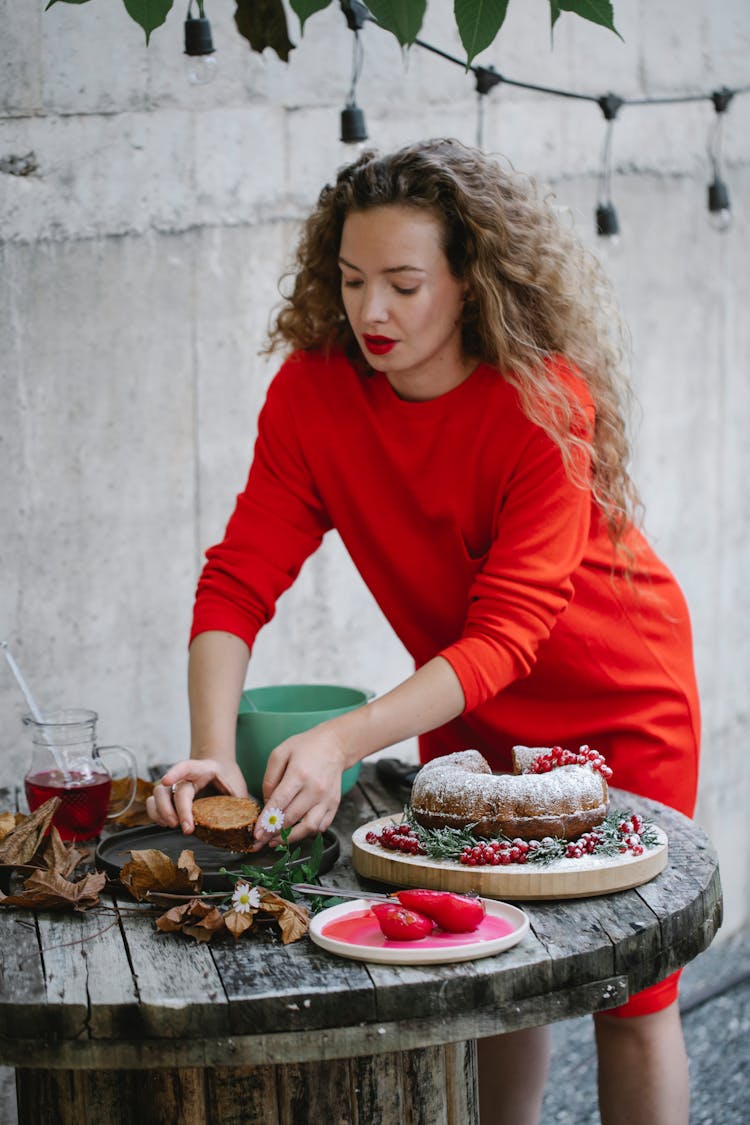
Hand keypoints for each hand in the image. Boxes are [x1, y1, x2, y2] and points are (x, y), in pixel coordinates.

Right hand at [146, 758, 248, 833]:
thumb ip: (241, 802)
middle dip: (173, 808)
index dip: (175, 772)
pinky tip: (166, 824)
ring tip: (172, 826)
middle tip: (182, 826)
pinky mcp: (169, 797)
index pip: (186, 766)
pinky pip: (154, 805)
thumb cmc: (228, 778)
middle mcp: (185, 776)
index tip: (167, 780)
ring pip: (157, 794)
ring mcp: (174, 786)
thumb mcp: (238, 786)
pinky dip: (156, 816)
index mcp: (203, 769)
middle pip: (172, 788)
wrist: (219, 767)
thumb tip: (251, 824)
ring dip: (160, 812)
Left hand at [253, 724, 348, 848]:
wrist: (335, 745)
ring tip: (276, 841)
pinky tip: (296, 832)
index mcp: (299, 774)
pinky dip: (308, 833)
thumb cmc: (306, 747)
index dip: (266, 821)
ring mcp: (327, 799)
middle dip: (273, 832)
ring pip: (308, 827)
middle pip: (291, 818)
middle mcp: (315, 789)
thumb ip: (270, 778)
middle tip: (260, 841)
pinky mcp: (334, 804)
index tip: (256, 833)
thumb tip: (267, 803)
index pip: (279, 803)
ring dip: (291, 838)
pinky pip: (321, 826)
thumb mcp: (280, 753)